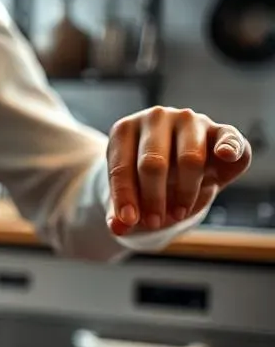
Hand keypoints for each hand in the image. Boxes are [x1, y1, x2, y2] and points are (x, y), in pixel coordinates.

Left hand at [106, 108, 250, 235]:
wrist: (173, 167)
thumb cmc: (142, 180)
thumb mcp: (127, 195)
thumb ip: (119, 212)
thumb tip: (118, 227)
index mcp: (124, 131)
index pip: (121, 167)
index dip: (125, 197)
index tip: (129, 221)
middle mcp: (155, 118)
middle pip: (153, 163)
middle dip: (153, 198)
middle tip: (155, 222)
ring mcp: (188, 120)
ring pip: (190, 159)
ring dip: (185, 192)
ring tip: (177, 213)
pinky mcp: (219, 130)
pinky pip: (227, 138)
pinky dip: (229, 147)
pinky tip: (224, 155)